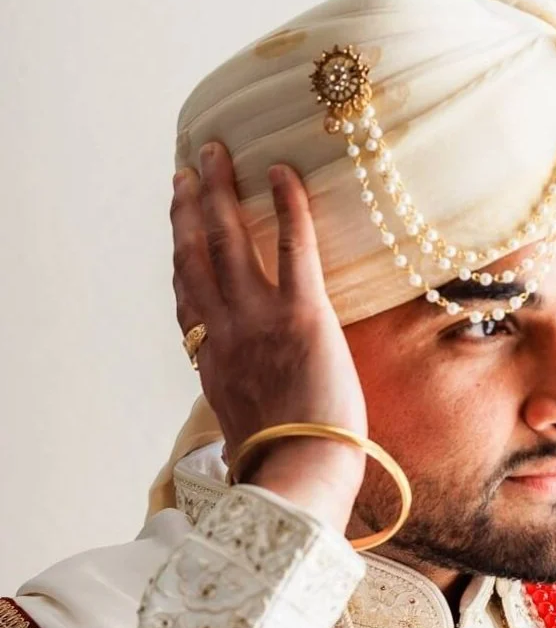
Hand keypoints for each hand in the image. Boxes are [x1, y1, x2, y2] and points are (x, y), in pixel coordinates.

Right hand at [171, 140, 366, 531]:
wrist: (302, 473)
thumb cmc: (284, 463)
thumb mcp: (246, 431)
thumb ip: (242, 406)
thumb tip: (249, 417)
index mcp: (211, 361)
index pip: (188, 297)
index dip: (181, 255)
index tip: (180, 226)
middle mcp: (224, 332)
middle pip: (196, 255)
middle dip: (190, 207)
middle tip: (189, 168)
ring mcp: (258, 319)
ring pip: (228, 241)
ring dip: (220, 191)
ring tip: (215, 154)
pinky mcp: (302, 315)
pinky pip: (293, 248)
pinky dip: (287, 206)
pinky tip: (281, 172)